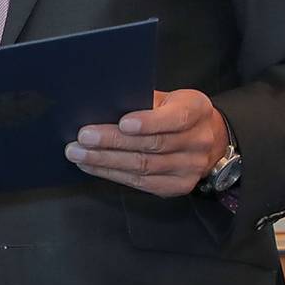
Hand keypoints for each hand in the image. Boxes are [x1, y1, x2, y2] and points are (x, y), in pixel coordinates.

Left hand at [66, 89, 224, 196]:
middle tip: (83, 138)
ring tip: (79, 153)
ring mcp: (191, 167)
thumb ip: (143, 101)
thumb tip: (102, 105)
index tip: (123, 123)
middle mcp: (199, 140)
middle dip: (113, 141)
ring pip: (144, 166)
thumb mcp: (167, 98)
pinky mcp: (178, 185)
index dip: (149, 122)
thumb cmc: (174, 112)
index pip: (175, 118)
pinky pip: (142, 182)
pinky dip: (113, 174)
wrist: (205, 138)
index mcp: (197, 110)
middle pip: (153, 145)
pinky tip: (93, 166)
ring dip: (106, 160)